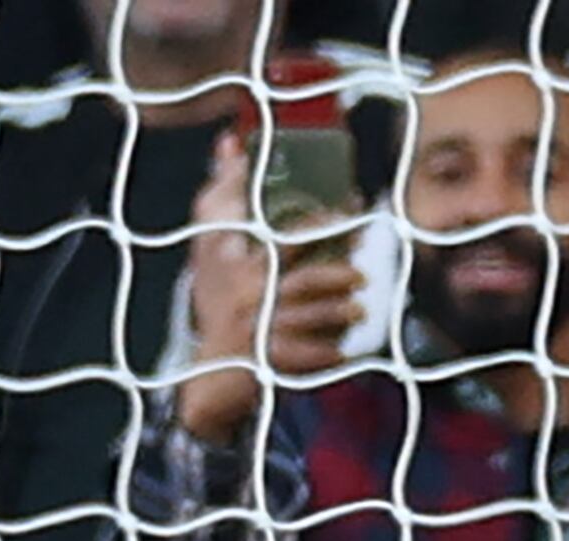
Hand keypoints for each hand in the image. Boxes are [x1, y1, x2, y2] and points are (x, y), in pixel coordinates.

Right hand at [178, 131, 364, 443]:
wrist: (207, 373)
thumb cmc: (217, 298)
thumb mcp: (210, 244)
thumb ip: (223, 191)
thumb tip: (231, 140)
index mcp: (237, 263)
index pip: (288, 238)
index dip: (326, 225)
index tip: (349, 214)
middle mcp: (249, 298)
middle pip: (306, 281)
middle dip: (340, 276)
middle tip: (361, 275)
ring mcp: (259, 333)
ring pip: (312, 319)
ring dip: (341, 313)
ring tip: (358, 308)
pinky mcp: (270, 365)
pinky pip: (309, 358)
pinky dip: (330, 355)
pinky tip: (344, 349)